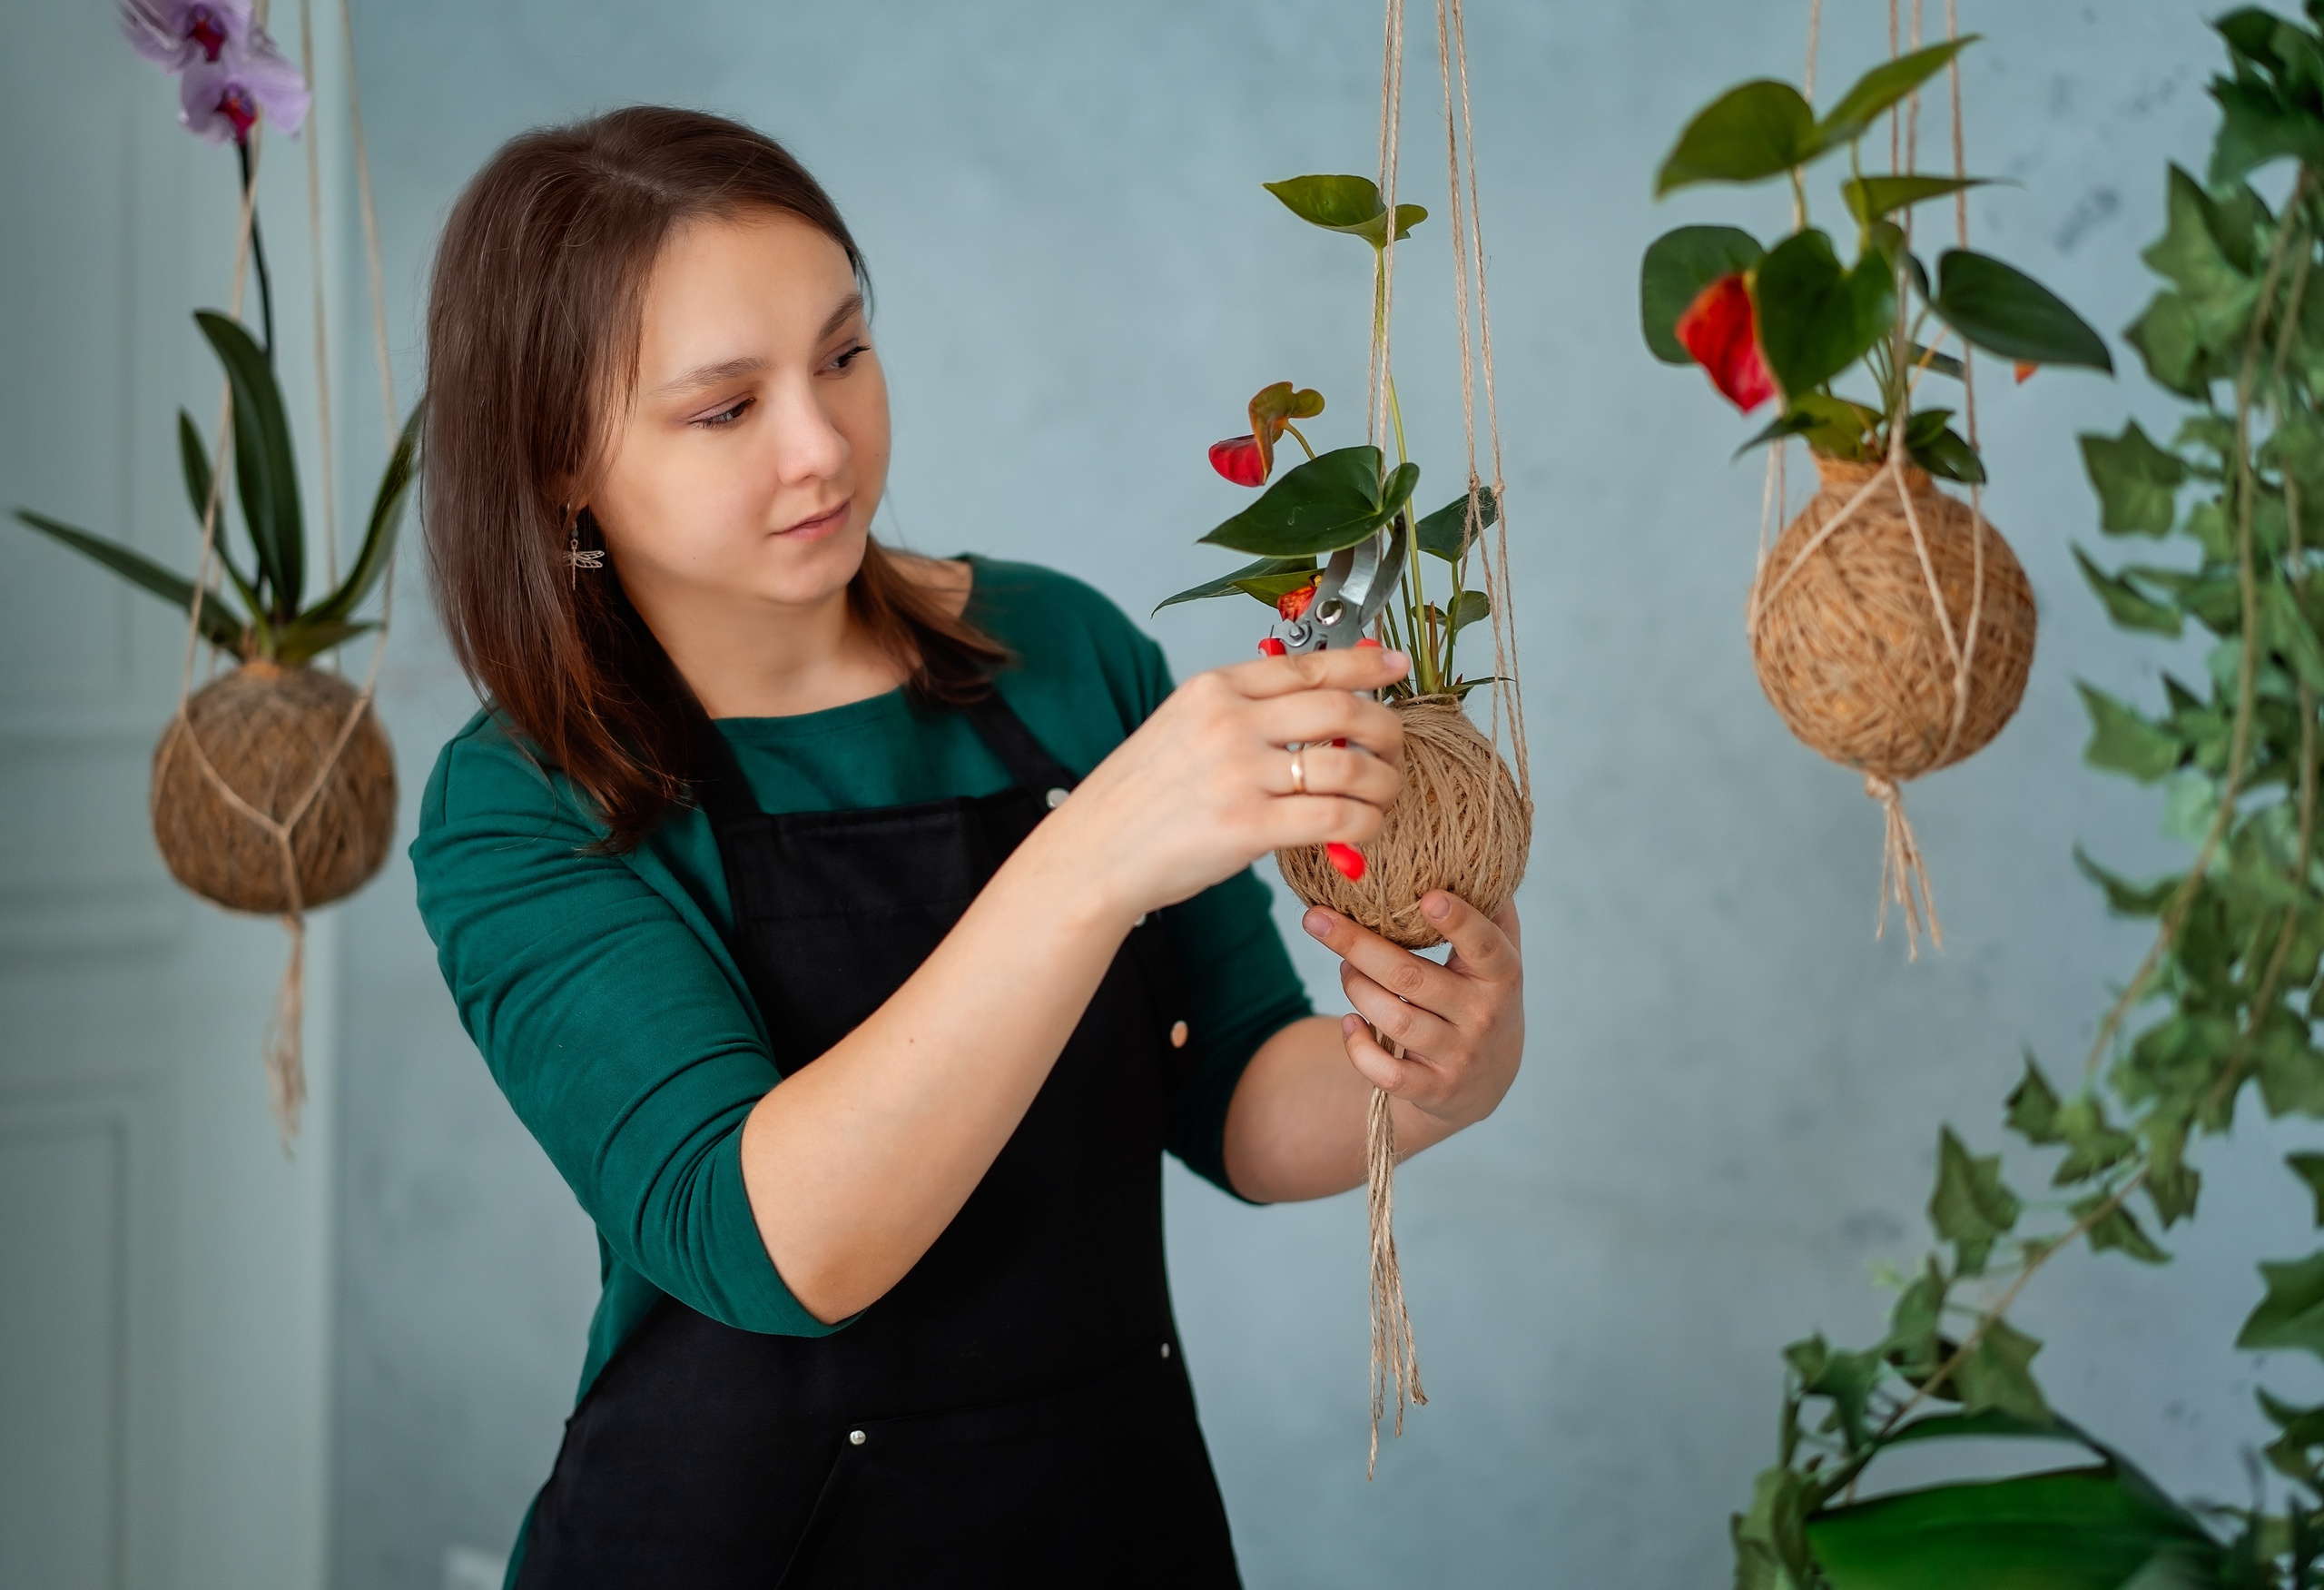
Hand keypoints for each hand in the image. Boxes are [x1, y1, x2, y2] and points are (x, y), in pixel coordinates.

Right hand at [1034, 646, 1410, 924]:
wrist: (1092, 853)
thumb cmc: (1137, 798)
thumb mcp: (1179, 728)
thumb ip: (1239, 714)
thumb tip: (1314, 716)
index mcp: (1213, 689)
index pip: (1308, 666)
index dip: (1363, 664)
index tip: (1395, 665)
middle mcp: (1230, 722)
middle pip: (1342, 709)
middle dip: (1386, 728)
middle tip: (1396, 749)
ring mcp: (1240, 774)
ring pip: (1349, 767)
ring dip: (1383, 783)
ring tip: (1384, 796)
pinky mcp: (1248, 827)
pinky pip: (1336, 819)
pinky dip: (1364, 824)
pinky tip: (1363, 830)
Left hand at [1303, 891, 1522, 1130]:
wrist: (1488, 1081)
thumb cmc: (1483, 997)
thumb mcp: (1498, 958)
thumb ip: (1490, 911)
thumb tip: (1472, 851)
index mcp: (1501, 975)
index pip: (1484, 945)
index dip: (1459, 921)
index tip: (1428, 895)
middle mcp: (1482, 1016)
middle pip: (1412, 977)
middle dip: (1357, 945)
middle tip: (1315, 918)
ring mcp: (1457, 1055)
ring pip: (1393, 1018)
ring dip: (1355, 988)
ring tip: (1344, 968)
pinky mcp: (1432, 1090)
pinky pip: (1385, 1072)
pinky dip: (1359, 1046)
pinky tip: (1350, 1023)